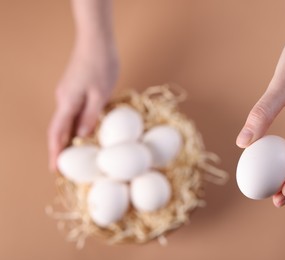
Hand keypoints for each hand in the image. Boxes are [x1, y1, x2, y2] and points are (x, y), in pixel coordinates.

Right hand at [48, 42, 118, 170]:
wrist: (97, 41)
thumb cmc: (101, 65)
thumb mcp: (101, 94)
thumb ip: (91, 116)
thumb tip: (83, 136)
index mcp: (68, 102)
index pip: (57, 133)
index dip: (55, 153)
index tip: (55, 170)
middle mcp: (64, 100)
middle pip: (59, 130)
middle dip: (60, 150)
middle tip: (67, 169)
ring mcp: (68, 94)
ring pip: (66, 122)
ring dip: (69, 139)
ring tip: (77, 157)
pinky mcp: (74, 90)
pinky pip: (73, 114)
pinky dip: (76, 127)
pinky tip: (85, 134)